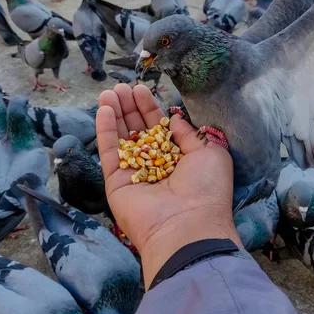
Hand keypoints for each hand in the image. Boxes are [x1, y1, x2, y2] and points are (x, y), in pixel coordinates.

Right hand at [97, 84, 240, 287]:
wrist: (187, 226)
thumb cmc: (206, 189)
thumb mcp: (209, 152)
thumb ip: (189, 133)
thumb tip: (174, 118)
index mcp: (179, 159)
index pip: (160, 128)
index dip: (150, 108)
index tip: (141, 89)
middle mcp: (156, 165)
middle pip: (138, 130)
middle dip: (130, 107)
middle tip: (120, 87)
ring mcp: (134, 174)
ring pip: (122, 138)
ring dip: (115, 114)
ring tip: (110, 92)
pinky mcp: (116, 182)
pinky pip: (109, 152)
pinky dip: (105, 131)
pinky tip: (104, 109)